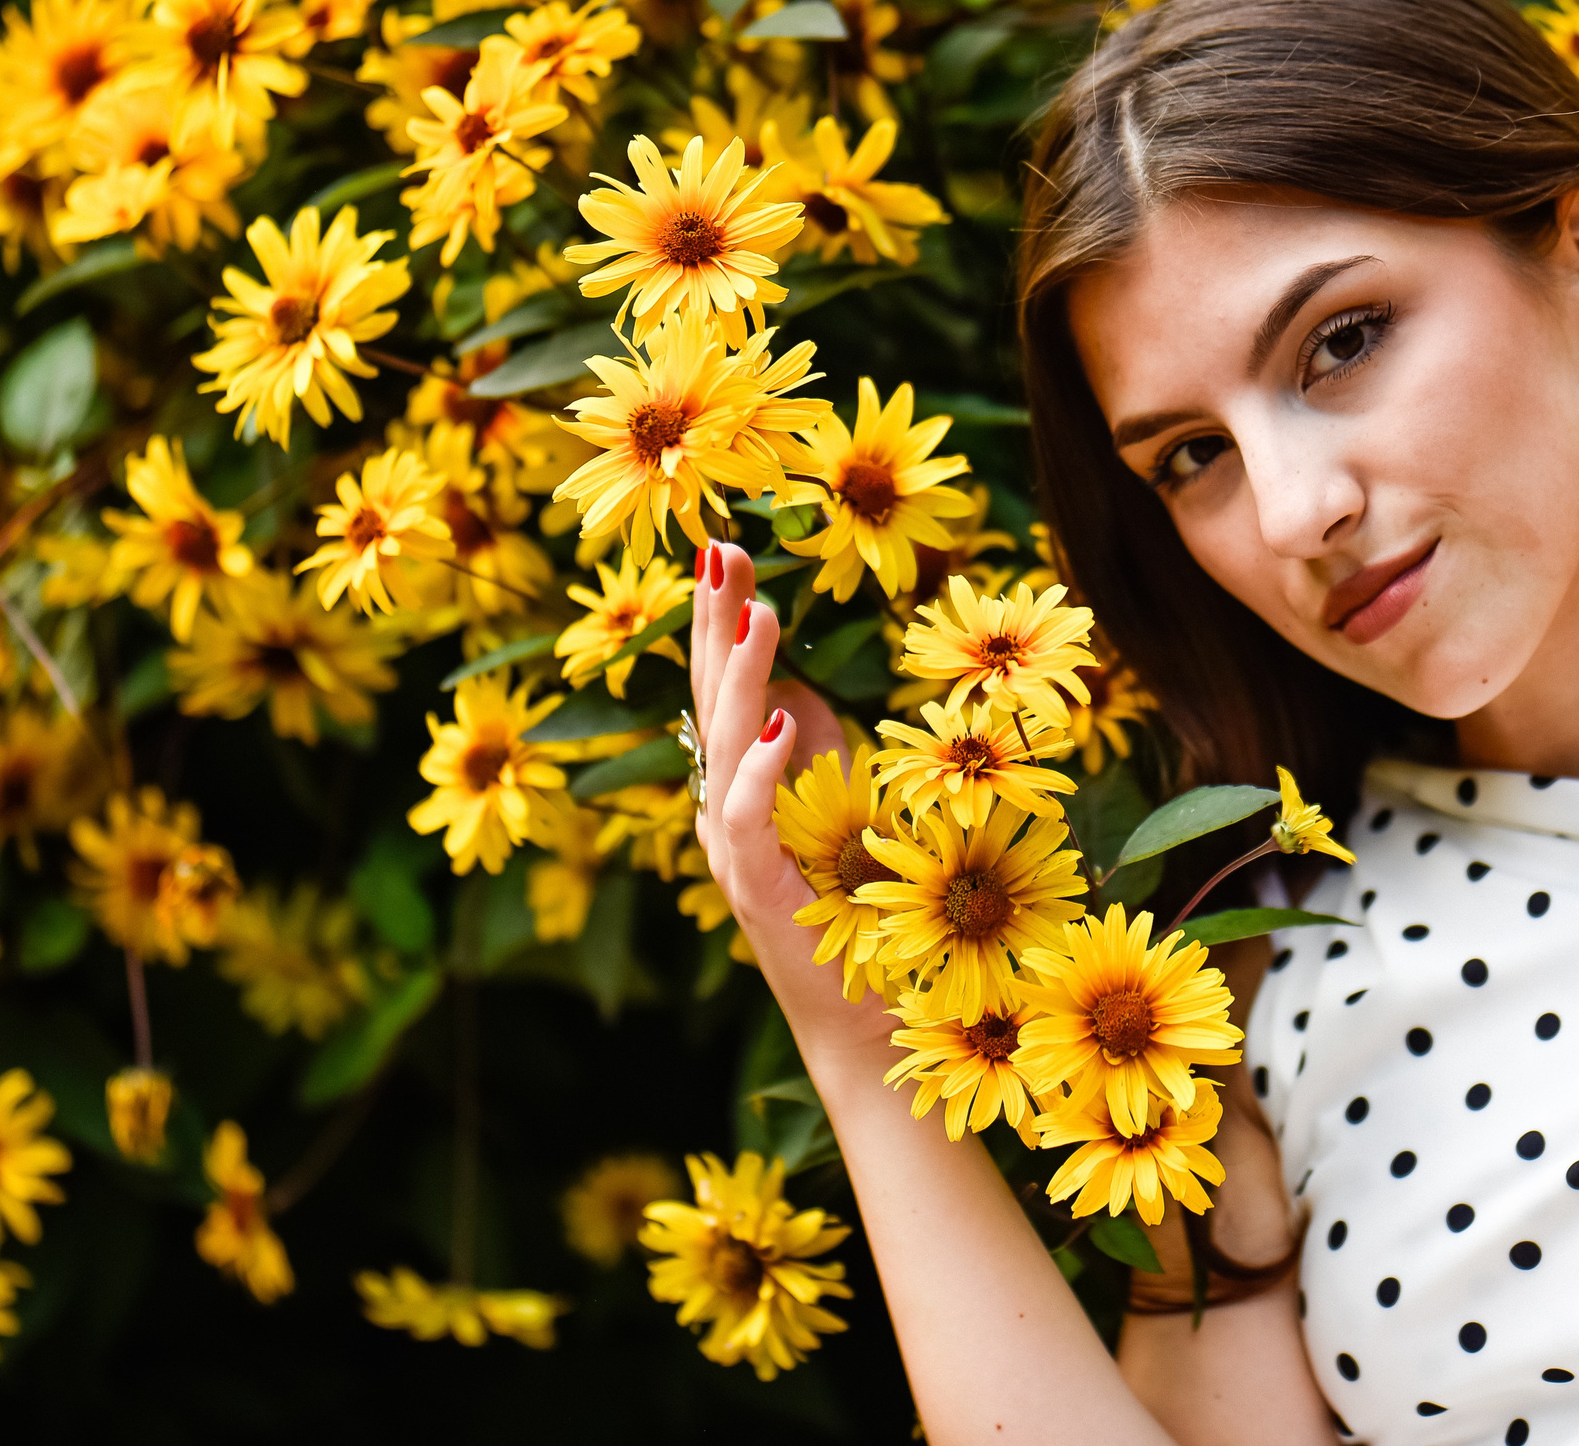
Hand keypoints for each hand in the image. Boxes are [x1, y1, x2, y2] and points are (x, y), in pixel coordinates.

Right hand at [689, 542, 894, 1056]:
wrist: (869, 1028)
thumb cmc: (862, 920)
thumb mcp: (840, 814)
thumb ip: (815, 755)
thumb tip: (802, 694)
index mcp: (741, 792)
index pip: (723, 688)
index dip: (723, 621)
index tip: (728, 550)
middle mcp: (725, 816)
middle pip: (709, 700)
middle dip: (716, 624)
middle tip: (722, 550)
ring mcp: (735, 855)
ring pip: (722, 744)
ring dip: (742, 674)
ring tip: (761, 610)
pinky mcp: (759, 894)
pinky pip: (748, 820)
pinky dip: (759, 769)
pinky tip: (779, 722)